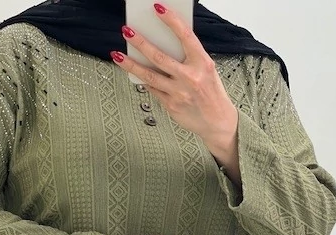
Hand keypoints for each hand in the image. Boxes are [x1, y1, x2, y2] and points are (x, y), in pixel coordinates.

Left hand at [111, 3, 238, 149]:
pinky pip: (153, 89)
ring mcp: (179, 93)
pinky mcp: (171, 105)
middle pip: (159, 57)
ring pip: (149, 76)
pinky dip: (144, 81)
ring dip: (131, 64)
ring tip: (118, 55)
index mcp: (202, 63)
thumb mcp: (206, 70)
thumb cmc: (211, 93)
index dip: (171, 21)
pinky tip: (135, 73)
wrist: (217, 122)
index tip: (158, 8)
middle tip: (127, 31)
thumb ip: (188, 59)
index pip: (185, 37)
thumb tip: (163, 45)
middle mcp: (190, 77)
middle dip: (141, 42)